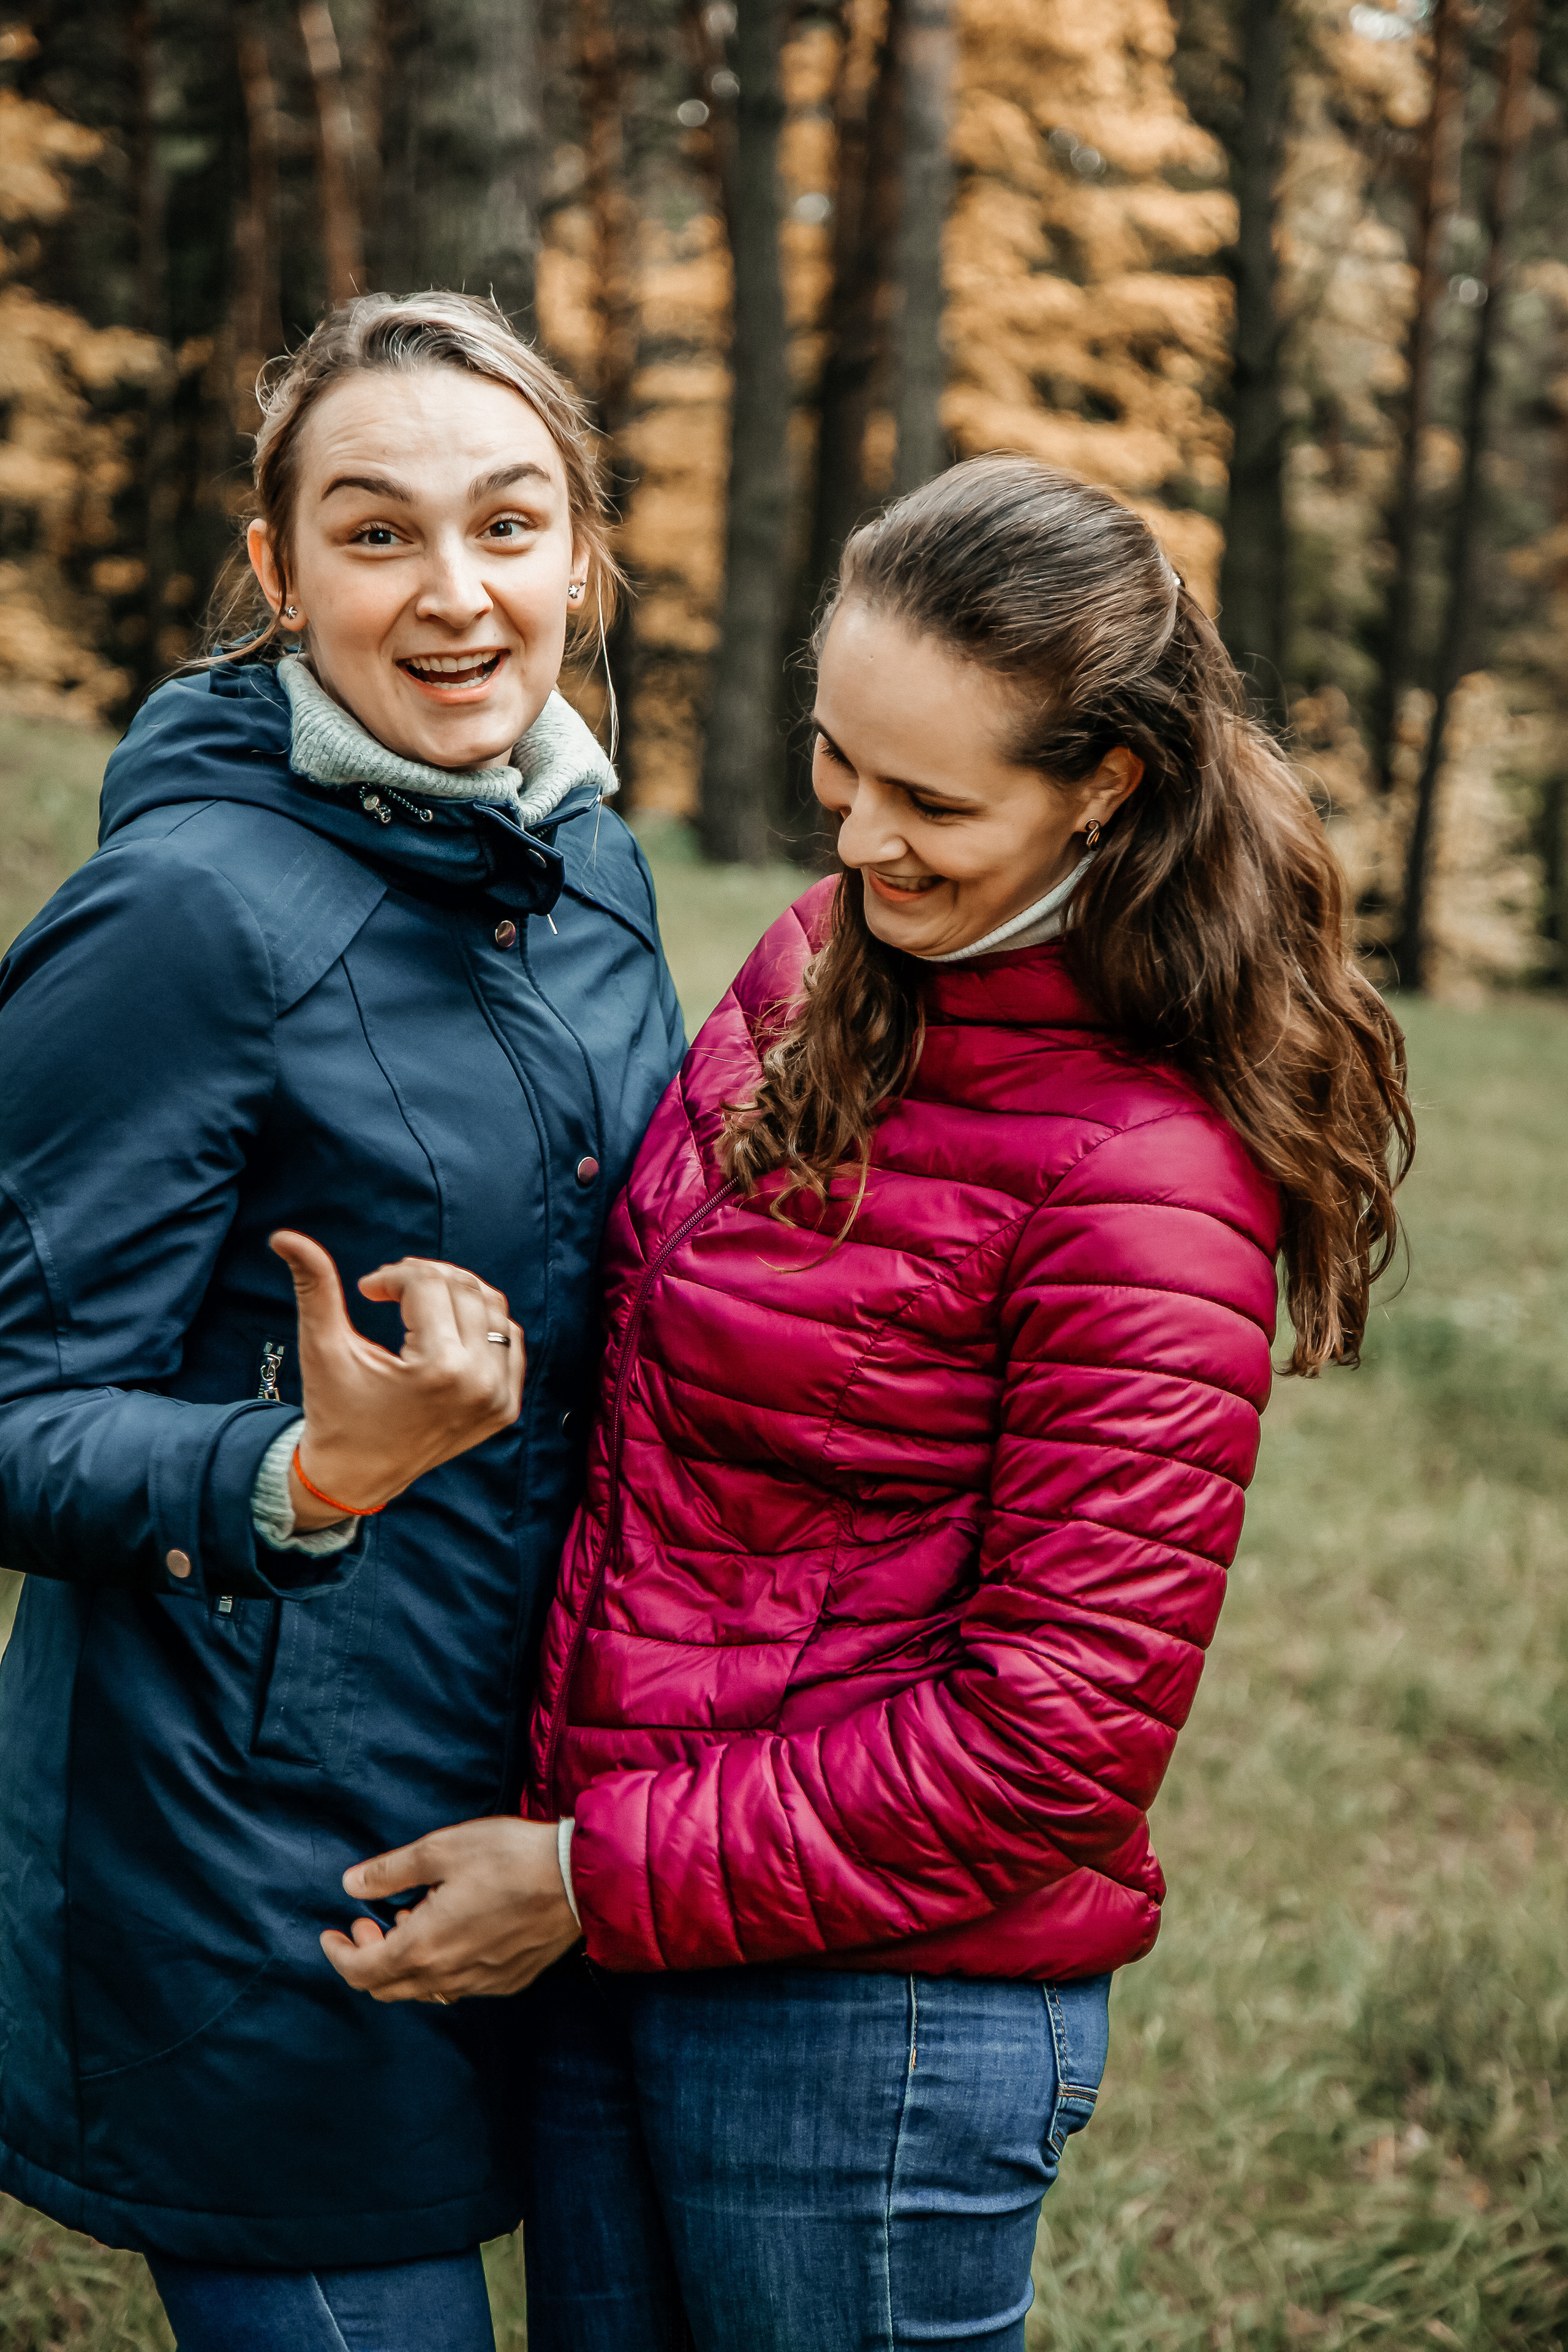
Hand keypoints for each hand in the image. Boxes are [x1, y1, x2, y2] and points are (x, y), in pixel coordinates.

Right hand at [269, 1231, 523, 1525]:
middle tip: (393, 1289)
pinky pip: (510, 1343)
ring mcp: (497, 1398)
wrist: (354, 1477)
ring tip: (419, 1304)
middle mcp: (477, 1383)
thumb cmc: (335, 1412)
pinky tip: (447, 1329)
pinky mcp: (505, 1409)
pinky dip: (484, 1325)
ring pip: (494, 1309)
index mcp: (437, 1368)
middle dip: (425, 1278)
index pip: (427, 1284)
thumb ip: (313, 1287)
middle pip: (465, 1289)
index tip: (368, 1290)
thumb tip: (286, 1236)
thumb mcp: (323, 1348)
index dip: (393, 1276)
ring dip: (457, 1295)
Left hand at [320, 1818, 578, 2002]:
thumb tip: (351, 1884)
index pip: (361, 1972)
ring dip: (403, 1962)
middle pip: (386, 1988)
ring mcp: (478, 1983)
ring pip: (421, 1991)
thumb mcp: (441, 1850)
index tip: (332, 1933)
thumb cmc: (509, 1857)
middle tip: (367, 1923)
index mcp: (423, 1946)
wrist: (578, 1880)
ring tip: (410, 1919)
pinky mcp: (505, 1980)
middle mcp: (447, 1976)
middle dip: (366, 1958)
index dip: (338, 1954)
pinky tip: (449, 1931)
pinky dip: (437, 1967)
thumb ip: (391, 1871)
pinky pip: (455, 1986)